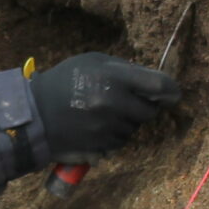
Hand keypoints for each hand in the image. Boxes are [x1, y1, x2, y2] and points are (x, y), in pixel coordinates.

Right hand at [28, 53, 180, 161]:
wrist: (35, 114)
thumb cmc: (64, 81)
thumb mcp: (92, 62)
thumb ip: (125, 70)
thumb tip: (156, 84)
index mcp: (113, 77)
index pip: (159, 86)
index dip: (171, 89)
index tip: (173, 93)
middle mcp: (114, 103)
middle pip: (150, 110)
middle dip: (143, 106)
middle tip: (127, 101)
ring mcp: (108, 128)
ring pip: (135, 127)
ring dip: (127, 121)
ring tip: (104, 112)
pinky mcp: (103, 146)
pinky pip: (122, 141)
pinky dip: (115, 135)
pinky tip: (97, 126)